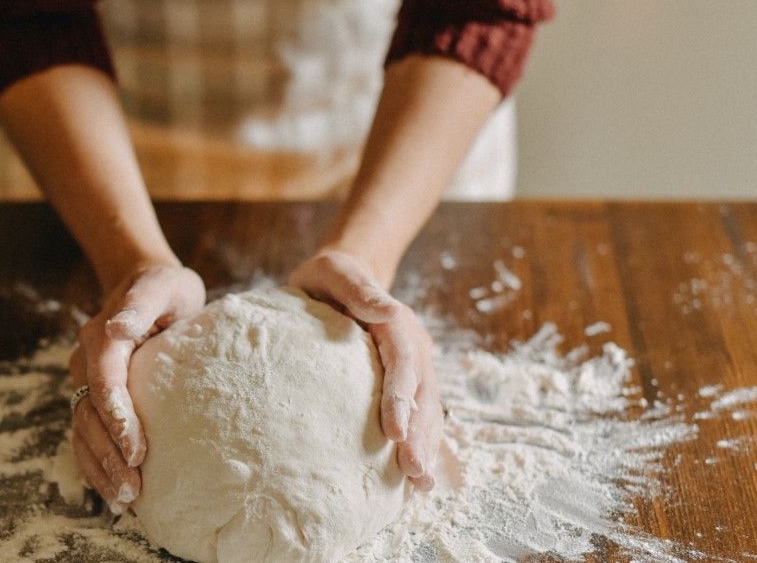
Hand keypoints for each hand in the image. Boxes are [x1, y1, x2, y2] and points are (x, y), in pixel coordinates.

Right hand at [69, 263, 205, 513]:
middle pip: (89, 415)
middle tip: (133, 488)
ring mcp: (85, 382)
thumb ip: (141, 304)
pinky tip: (113, 494)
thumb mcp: (161, 286)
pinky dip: (96, 466)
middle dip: (109, 454)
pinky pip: (86, 436)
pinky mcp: (93, 399)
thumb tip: (117, 326)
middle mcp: (86, 362)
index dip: (117, 418)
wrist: (145, 287)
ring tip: (124, 500)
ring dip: (100, 467)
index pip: (104, 381)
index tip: (137, 450)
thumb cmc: (164, 289)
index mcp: (103, 337)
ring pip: (83, 431)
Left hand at [289, 250, 441, 491]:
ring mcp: (412, 368)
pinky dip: (419, 444)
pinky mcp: (404, 384)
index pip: (403, 361)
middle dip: (420, 434)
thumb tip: (388, 309)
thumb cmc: (330, 278)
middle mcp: (412, 348)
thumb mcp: (334, 272)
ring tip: (422, 483)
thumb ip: (358, 289)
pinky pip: (417, 416)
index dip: (401, 396)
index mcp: (397, 323)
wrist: (341, 280)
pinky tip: (413, 478)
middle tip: (414, 472)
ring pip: (426, 410)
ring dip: (426, 446)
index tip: (395, 430)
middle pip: (422, 393)